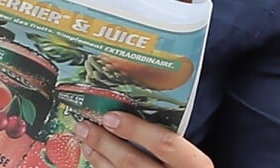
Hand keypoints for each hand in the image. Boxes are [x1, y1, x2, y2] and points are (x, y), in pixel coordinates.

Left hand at [76, 112, 212, 167]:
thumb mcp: (191, 159)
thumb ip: (173, 145)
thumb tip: (135, 116)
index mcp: (195, 165)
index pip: (165, 143)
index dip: (136, 129)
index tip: (111, 116)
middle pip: (133, 162)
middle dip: (105, 142)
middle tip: (86, 126)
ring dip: (99, 158)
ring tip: (85, 141)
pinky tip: (95, 160)